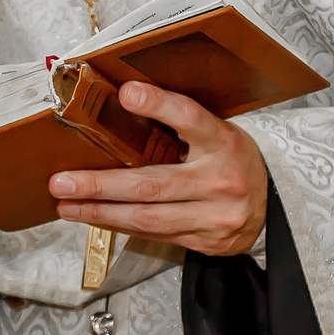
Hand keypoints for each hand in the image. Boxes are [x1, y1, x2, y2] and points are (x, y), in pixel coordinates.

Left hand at [49, 80, 266, 254]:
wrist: (273, 206)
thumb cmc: (231, 160)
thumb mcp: (217, 133)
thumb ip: (178, 125)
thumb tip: (121, 103)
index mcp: (224, 142)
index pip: (191, 118)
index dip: (159, 105)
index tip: (126, 93)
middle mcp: (221, 181)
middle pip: (152, 185)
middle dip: (101, 186)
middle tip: (60, 183)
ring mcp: (214, 217)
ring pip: (147, 218)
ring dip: (100, 213)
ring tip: (66, 205)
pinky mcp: (205, 241)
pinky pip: (154, 235)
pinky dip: (120, 225)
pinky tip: (94, 218)